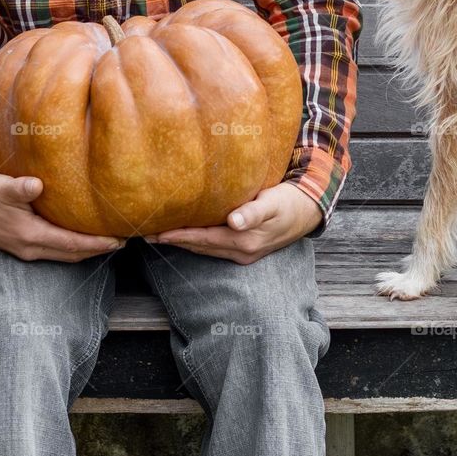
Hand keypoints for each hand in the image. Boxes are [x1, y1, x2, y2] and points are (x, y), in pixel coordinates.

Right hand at [0, 174, 125, 261]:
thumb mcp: (0, 187)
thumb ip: (19, 188)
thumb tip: (37, 184)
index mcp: (30, 236)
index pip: (72, 244)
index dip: (96, 243)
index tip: (118, 239)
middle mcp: (31, 248)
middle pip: (73, 254)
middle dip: (98, 249)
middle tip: (122, 240)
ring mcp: (27, 250)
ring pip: (65, 255)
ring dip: (87, 250)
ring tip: (108, 240)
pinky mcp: (23, 246)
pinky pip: (56, 250)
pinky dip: (73, 247)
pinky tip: (80, 236)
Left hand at [145, 182, 322, 263]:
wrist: (308, 210)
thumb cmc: (288, 202)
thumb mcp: (272, 204)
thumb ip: (253, 212)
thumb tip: (234, 221)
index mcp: (243, 241)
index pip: (202, 240)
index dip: (178, 236)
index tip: (156, 233)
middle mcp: (240, 252)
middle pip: (199, 247)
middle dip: (174, 241)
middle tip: (148, 234)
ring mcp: (243, 253)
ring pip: (205, 249)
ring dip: (183, 243)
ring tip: (160, 235)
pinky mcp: (246, 249)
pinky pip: (214, 247)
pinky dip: (198, 242)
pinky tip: (188, 234)